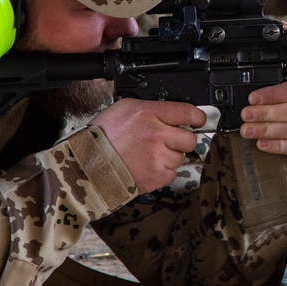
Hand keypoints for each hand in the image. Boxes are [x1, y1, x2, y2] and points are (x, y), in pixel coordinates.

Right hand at [89, 99, 205, 193]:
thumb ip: (152, 109)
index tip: (198, 120)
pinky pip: (172, 174)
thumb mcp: (126, 108)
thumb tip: (171, 114)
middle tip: (166, 141)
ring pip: (181, 158)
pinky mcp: (156, 178)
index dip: (197, 117)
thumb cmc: (103, 136)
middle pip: (190, 139)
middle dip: (181, 140)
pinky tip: (148, 167)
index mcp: (150, 115)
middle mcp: (157, 135)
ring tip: (150, 156)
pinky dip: (163, 172)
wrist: (87, 164)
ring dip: (170, 157)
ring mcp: (158, 158)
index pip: (188, 112)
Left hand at [239, 79, 286, 166]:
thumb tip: (247, 100)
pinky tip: (261, 144)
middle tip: (246, 115)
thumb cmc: (274, 114)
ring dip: (266, 130)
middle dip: (265, 113)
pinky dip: (276, 145)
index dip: (273, 94)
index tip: (253, 99)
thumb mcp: (269, 100)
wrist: (281, 139)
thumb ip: (263, 98)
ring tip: (248, 130)